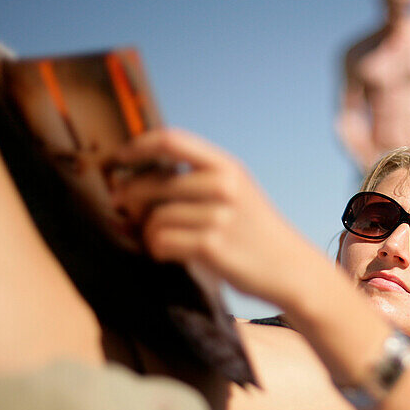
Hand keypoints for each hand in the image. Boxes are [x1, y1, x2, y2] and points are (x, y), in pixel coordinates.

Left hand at [110, 129, 324, 307]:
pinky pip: (161, 242)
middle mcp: (224, 186)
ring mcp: (219, 216)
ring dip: (147, 231)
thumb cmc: (254, 232)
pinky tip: (167, 253)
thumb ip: (197, 178)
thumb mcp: (235, 192)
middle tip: (124, 208)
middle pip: (153, 182)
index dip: (137, 146)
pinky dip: (157, 249)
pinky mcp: (212, 246)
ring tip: (158, 239)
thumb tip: (135, 178)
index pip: (171, 140)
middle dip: (129, 196)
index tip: (119, 159)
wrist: (290, 268)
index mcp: (227, 166)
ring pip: (154, 217)